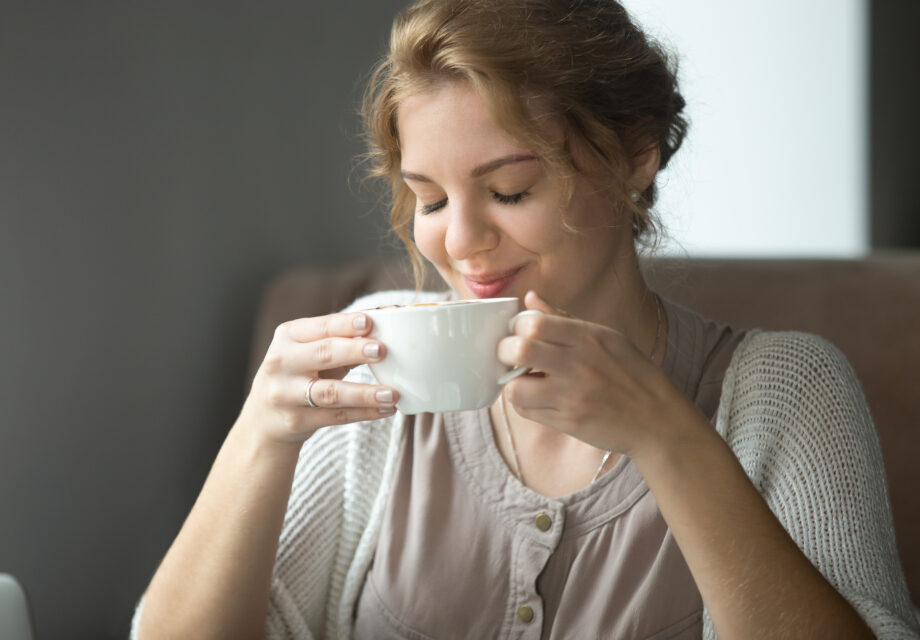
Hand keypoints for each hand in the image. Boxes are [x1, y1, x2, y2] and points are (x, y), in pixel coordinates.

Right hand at [238, 311, 398, 444]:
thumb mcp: (311, 353)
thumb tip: (384, 334)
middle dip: (354, 351)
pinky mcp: (295, 421)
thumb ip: (341, 343)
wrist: (264, 418)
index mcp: (287, 337)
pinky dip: (364, 413)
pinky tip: (385, 409)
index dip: (345, 324)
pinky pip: (336, 416)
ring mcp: (285, 394)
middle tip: (382, 350)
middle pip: (323, 354)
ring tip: (392, 393)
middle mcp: (281, 363)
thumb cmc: (299, 375)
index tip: (369, 322)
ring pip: (331, 392)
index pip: (320, 327)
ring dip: (365, 393)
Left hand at [497, 291, 694, 456]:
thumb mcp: (605, 337)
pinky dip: (524, 405)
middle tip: (509, 357)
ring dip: (513, 385)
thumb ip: (562, 318)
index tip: (519, 333)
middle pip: (520, 350)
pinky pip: (527, 413)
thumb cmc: (631, 374)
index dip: (517, 327)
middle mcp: (580, 364)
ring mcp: (573, 396)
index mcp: (589, 337)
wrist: (658, 420)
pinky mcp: (569, 422)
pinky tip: (536, 399)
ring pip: (516, 388)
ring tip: (524, 382)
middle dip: (504, 352)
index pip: (534, 323)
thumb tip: (529, 299)